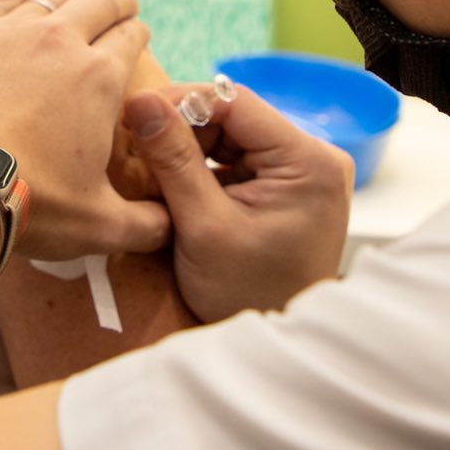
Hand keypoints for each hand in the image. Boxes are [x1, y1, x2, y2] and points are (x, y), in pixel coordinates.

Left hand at [0, 0, 169, 262]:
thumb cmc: (25, 207)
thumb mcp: (98, 225)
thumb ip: (143, 224)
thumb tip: (173, 229)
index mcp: (99, 79)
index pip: (131, 39)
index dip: (140, 32)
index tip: (140, 30)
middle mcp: (61, 43)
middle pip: (101, 3)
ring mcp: (12, 31)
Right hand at [122, 82, 352, 322]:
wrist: (275, 349)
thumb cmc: (247, 296)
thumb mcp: (202, 226)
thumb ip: (172, 159)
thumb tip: (141, 100)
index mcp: (308, 161)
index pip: (236, 102)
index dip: (181, 101)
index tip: (133, 113)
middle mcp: (316, 158)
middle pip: (235, 118)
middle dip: (184, 130)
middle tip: (136, 146)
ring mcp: (305, 174)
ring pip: (233, 138)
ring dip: (191, 150)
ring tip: (152, 169)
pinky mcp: (289, 190)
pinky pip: (240, 161)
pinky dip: (205, 170)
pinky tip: (177, 186)